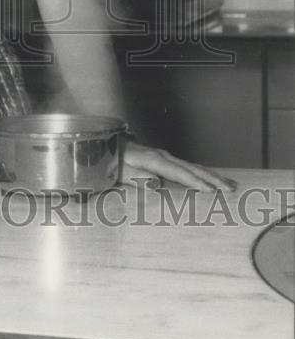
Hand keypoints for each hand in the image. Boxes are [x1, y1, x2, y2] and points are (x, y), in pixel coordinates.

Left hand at [120, 140, 236, 191]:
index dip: (195, 182)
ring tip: (231, 184)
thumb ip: (137, 177)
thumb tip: (158, 185)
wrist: (107, 147)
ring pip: (194, 166)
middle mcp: (163, 156)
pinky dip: (203, 173)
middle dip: (213, 179)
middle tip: (232, 189)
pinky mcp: (166, 159)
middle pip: (192, 168)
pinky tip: (212, 180)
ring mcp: (166, 157)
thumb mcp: (120, 171)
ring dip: (212, 176)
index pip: (179, 172)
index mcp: (153, 159)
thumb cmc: (112, 162)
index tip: (211, 191)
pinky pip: (188, 167)